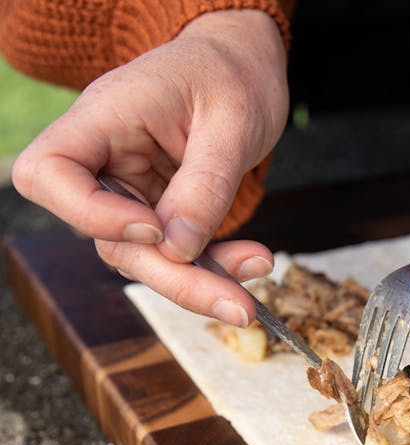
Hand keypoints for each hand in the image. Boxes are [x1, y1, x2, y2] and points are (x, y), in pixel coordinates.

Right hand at [12, 9, 288, 326]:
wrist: (244, 67)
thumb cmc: (232, 76)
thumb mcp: (231, 123)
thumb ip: (204, 184)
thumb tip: (179, 248)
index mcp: (104, 118)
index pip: (48, 172)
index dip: (90, 214)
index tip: (152, 228)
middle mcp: (107, 160)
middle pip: (111, 238)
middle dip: (175, 279)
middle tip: (239, 307)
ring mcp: (131, 191)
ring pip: (146, 258)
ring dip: (201, 281)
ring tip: (256, 281)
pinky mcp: (160, 212)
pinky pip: (177, 254)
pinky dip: (215, 266)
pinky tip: (254, 261)